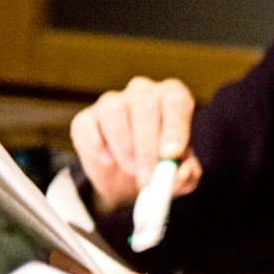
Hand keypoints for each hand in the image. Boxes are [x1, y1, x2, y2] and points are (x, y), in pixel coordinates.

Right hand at [70, 76, 201, 212]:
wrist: (126, 180)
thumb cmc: (160, 167)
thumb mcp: (180, 176)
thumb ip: (188, 174)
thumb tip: (181, 172)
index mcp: (172, 99)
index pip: (176, 100)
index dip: (175, 126)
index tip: (171, 154)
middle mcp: (143, 93)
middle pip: (145, 107)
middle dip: (147, 147)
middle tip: (148, 177)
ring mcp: (112, 102)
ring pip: (114, 112)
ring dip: (123, 146)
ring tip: (131, 169)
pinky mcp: (85, 118)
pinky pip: (86, 125)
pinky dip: (96, 146)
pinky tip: (107, 161)